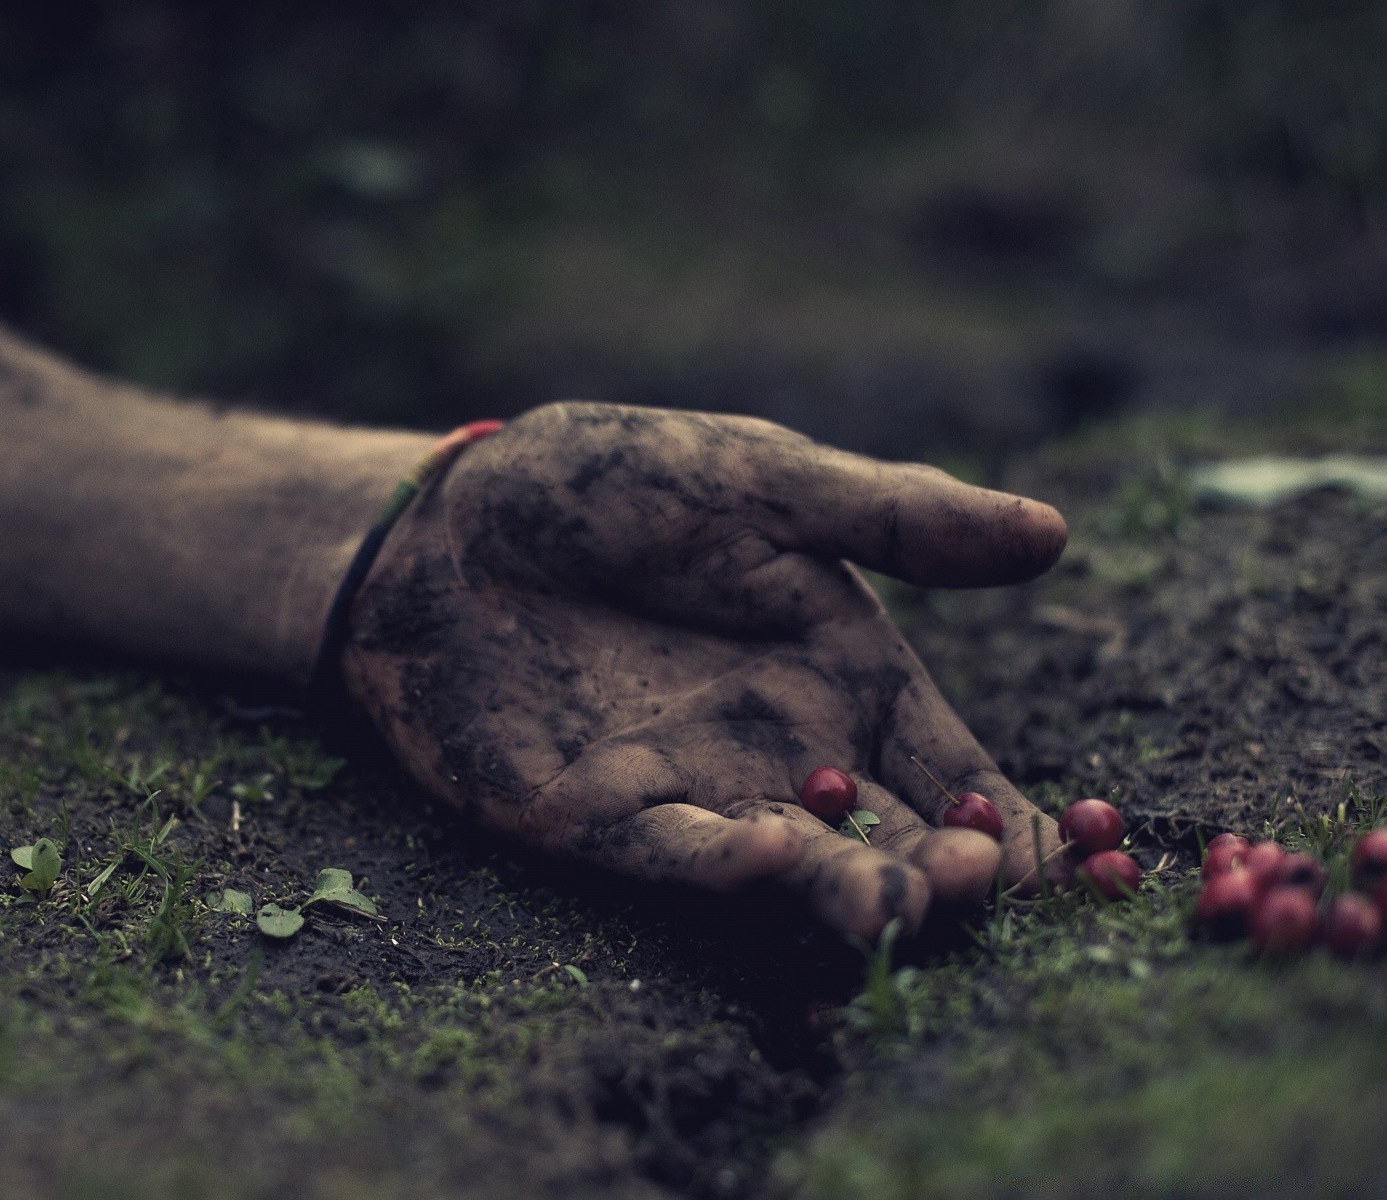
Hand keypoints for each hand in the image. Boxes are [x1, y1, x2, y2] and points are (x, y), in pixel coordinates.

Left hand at [341, 402, 1069, 939]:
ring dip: (844, 891)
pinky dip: (716, 862)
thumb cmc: (605, 484)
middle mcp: (781, 751)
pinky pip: (667, 852)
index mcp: (844, 676)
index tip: (1068, 858)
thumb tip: (1053, 533)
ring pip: (787, 868)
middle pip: (884, 838)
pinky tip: (768, 853)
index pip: (951, 771)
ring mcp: (687, 791)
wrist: (447, 518)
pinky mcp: (591, 816)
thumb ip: (891, 519)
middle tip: (976, 883)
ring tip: (897, 902)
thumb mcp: (757, 481)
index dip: (1010, 820)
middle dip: (937, 873)